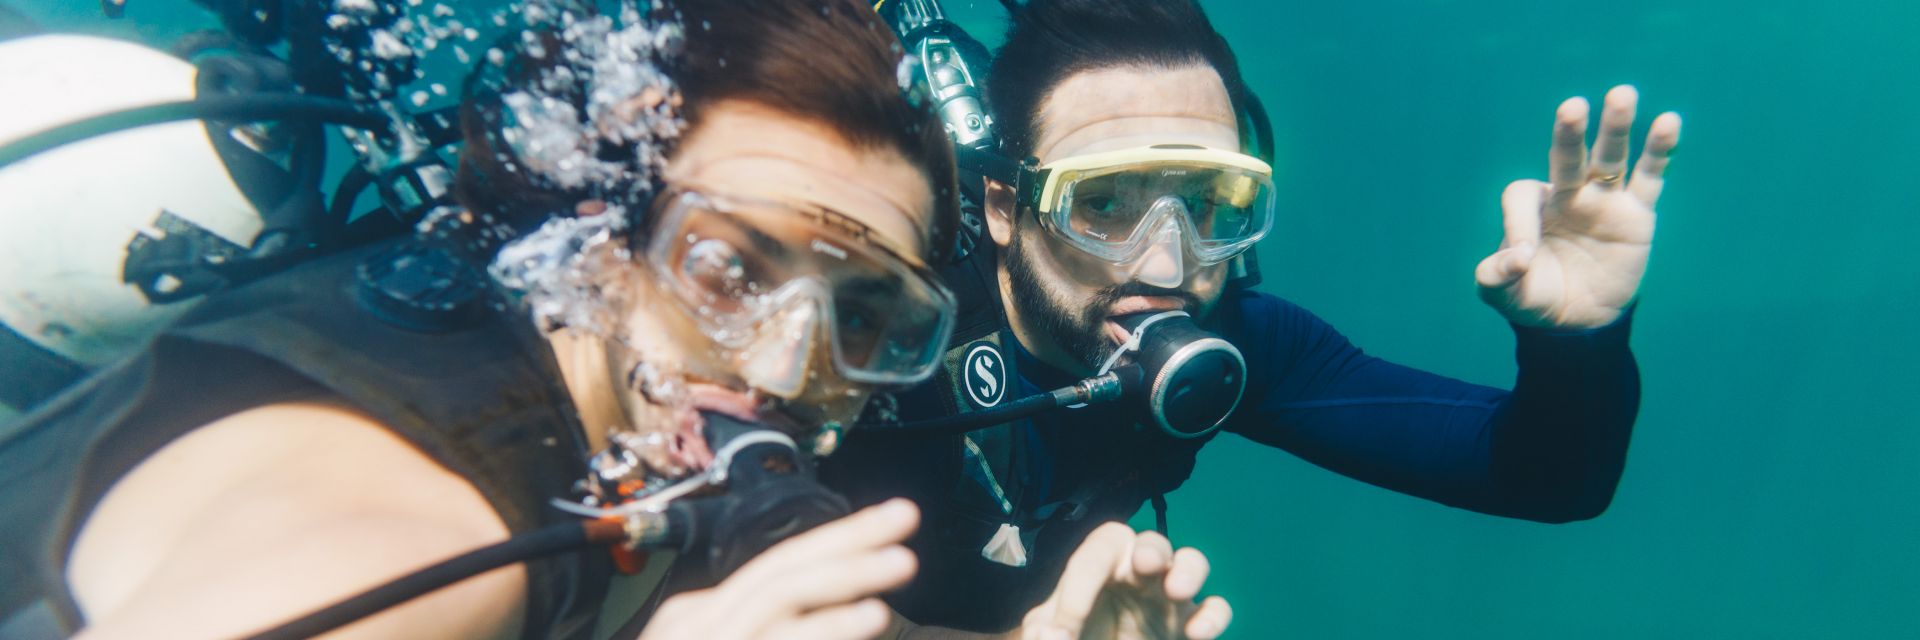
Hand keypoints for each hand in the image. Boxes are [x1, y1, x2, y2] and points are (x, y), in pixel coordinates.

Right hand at [638, 499, 919, 639]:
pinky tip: (869, 617)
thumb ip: (769, 632)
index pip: (778, 565)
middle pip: (782, 569)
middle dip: (849, 540)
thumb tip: (844, 614)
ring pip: (778, 596)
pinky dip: (823, 627)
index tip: (890, 521)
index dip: (837, 538)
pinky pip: (775, 638)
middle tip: (907, 517)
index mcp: (699, 619)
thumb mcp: (716, 639)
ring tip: (902, 563)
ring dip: (845, 576)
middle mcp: (698, 625)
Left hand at [1014, 523, 1231, 639]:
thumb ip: (1043, 631)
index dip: (1081, 584)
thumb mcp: (1047, 631)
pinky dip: (1214, 616)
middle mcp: (1138, 573)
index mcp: (1101, 564)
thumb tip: (1051, 635)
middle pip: (1152, 542)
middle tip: (1145, 563)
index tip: (1063, 629)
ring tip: (1177, 589)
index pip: (1098, 551)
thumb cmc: (1073, 632)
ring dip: (1189, 569)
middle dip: (1151, 548)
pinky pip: (1214, 609)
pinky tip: (1195, 633)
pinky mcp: (1188, 624)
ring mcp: (1168, 597)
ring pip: (1192, 563)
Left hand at [1475, 85, 1681, 328]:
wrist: (1575, 321)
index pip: (1522, 197)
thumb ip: (1497, 277)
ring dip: (1615, 127)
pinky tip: (1669, 122)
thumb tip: (1518, 258)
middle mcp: (1567, 194)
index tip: (1521, 259)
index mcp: (1530, 208)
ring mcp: (1603, 201)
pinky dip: (1659, 150)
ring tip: (1621, 95)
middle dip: (1569, 135)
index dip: (1518, 224)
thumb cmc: (1534, 297)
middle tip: (1572, 107)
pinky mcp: (1637, 214)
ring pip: (1610, 157)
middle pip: (1567, 157)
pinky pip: (1649, 177)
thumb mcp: (1504, 294)